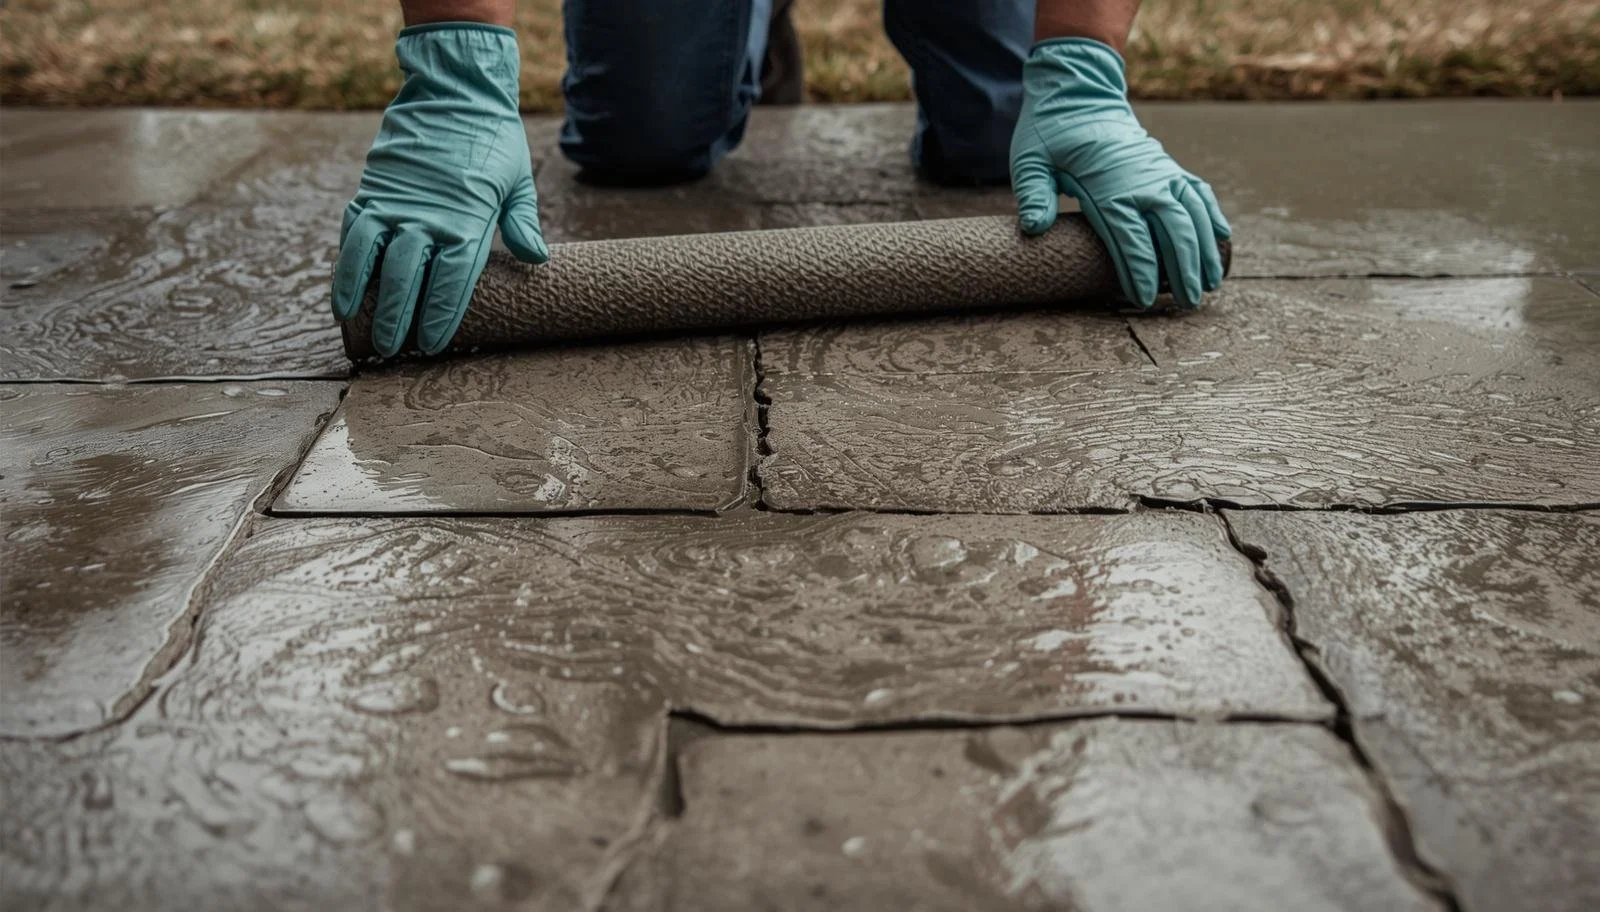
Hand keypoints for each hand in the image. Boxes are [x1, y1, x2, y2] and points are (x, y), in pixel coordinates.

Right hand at [333, 22, 547, 356]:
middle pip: (409, 275)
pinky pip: (353, 231)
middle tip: (393, 351)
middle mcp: (428, 213)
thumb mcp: (518, 178)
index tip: (431, 343)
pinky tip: (343, 292)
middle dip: (399, 316)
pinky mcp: (373, 187)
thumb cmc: (493, 137)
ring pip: (372, 256)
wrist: (454, 89)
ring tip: (357, 326)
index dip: (440, 313)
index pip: (453, 277)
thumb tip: (537, 258)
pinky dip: (345, 263)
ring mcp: (396, 200)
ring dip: (363, 294)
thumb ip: (522, 221)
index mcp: (468, 216)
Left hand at [1010, 38, 1229, 309]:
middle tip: (1188, 304)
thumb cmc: (1050, 132)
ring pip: (1193, 214)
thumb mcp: (1030, 161)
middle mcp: (1143, 179)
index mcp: (1109, 185)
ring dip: (1206, 249)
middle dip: (1183, 269)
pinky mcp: (1168, 165)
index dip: (1139, 270)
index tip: (1144, 300)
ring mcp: (1160, 171)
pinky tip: (1223, 237)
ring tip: (1212, 283)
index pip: (1130, 237)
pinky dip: (1212, 213)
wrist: (1078, 93)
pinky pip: (1198, 191)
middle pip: (1173, 230)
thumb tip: (1034, 228)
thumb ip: (1034, 194)